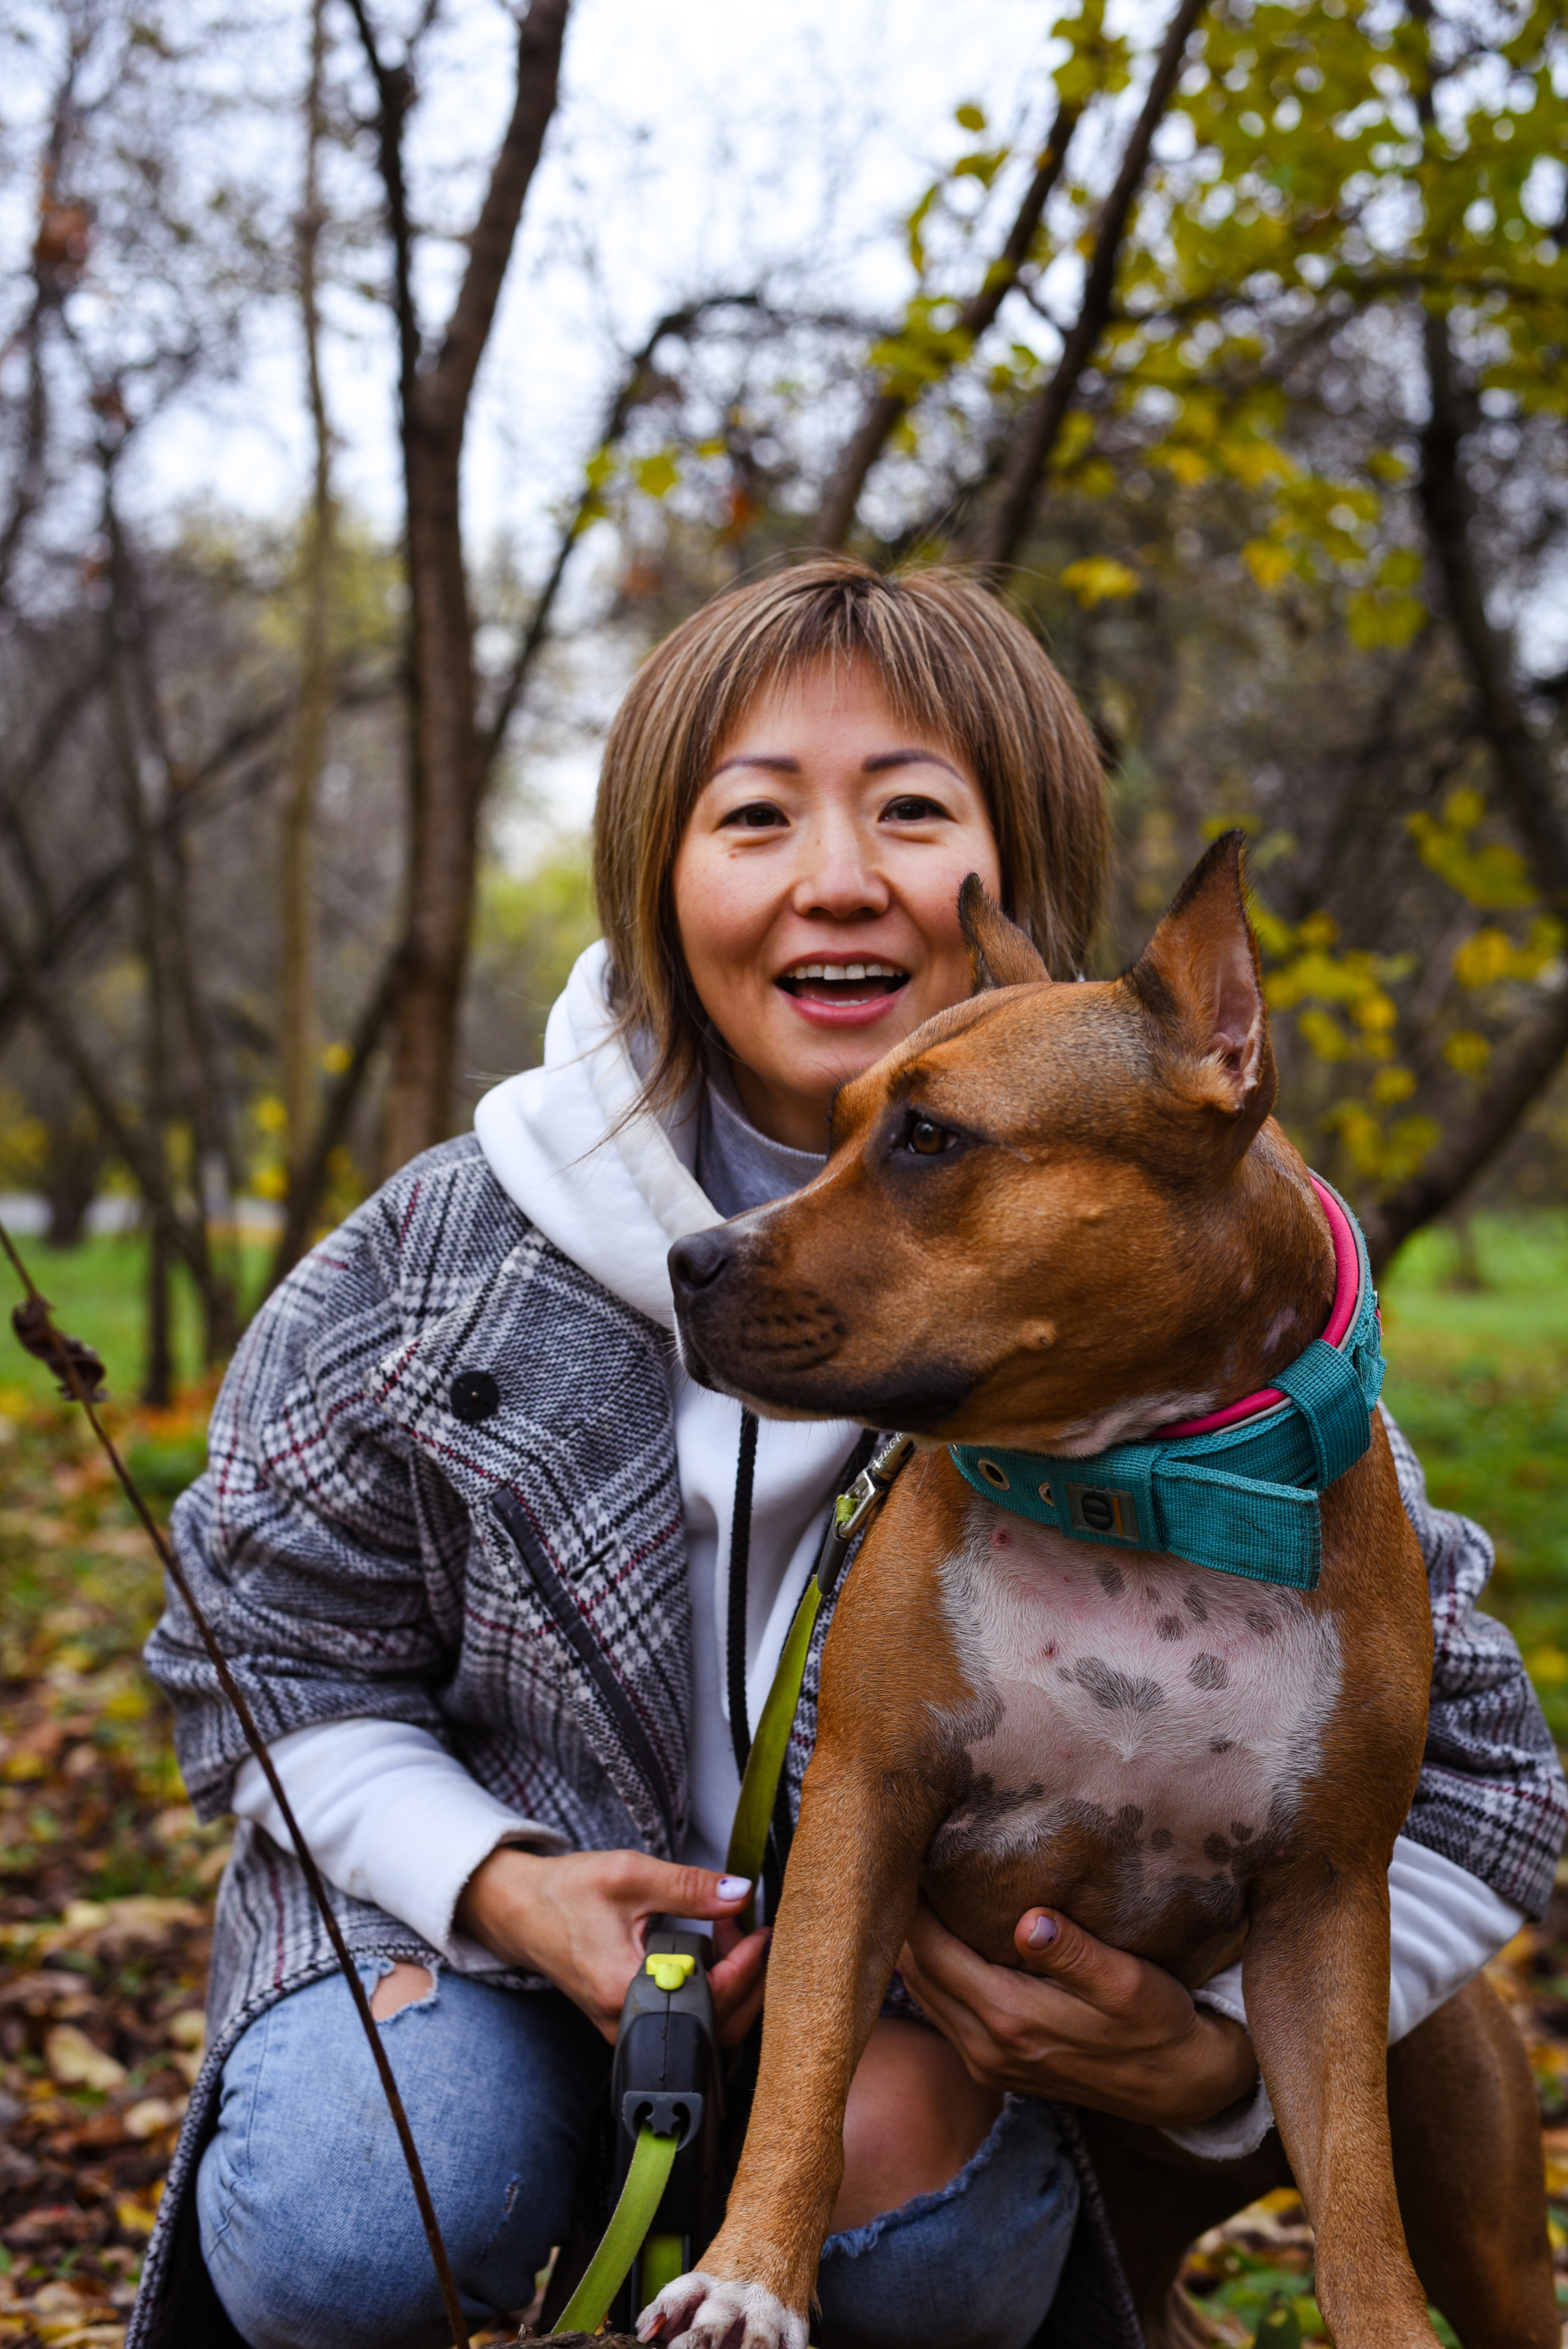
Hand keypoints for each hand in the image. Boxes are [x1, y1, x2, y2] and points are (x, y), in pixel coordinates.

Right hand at [454, 1846, 769, 2045]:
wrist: (520, 1912)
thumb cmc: (567, 1892)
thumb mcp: (630, 1875)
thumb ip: (688, 1887)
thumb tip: (741, 1893)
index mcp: (624, 1988)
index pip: (710, 1996)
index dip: (745, 1966)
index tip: (761, 1932)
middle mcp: (625, 2021)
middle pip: (714, 2026)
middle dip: (745, 1980)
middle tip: (749, 1933)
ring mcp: (626, 2029)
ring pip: (702, 2029)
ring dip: (729, 1988)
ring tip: (729, 1938)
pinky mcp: (627, 2023)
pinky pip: (683, 2022)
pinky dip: (707, 1994)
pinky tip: (709, 1957)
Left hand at [898, 1898, 1257, 2129]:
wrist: (1178, 2087)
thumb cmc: (1156, 2022)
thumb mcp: (1127, 1982)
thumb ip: (1075, 1952)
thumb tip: (1030, 1920)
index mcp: (1010, 2018)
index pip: (931, 1952)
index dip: (914, 1903)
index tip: (911, 1856)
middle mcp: (986, 2047)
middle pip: (917, 1973)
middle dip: (906, 1921)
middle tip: (907, 1866)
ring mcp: (986, 2064)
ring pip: (925, 1996)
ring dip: (916, 1949)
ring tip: (920, 1895)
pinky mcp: (994, 2070)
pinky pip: (943, 2015)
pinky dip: (935, 1976)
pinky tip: (945, 1941)